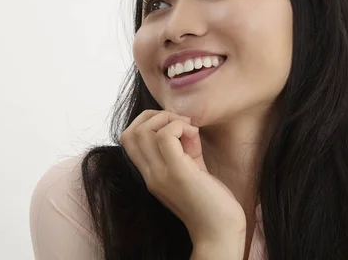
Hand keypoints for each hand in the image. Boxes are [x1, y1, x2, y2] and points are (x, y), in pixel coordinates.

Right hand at [120, 110, 245, 243]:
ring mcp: (161, 175)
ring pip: (145, 131)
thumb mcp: (193, 168)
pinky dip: (180, 126)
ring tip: (189, 128)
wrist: (220, 233)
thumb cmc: (211, 202)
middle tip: (181, 122)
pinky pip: (166, 136)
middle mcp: (150, 175)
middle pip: (130, 131)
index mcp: (150, 174)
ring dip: (169, 119)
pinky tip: (194, 134)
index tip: (174, 124)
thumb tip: (185, 125)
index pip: (127, 138)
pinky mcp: (178, 174)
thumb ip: (185, 148)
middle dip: (156, 115)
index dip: (146, 121)